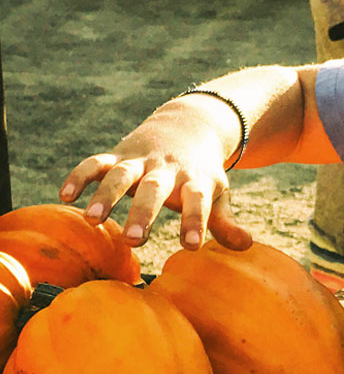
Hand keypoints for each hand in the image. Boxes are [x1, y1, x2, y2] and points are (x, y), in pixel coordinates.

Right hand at [59, 103, 250, 250]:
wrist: (188, 126)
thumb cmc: (202, 174)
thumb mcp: (217, 194)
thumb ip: (226, 222)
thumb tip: (247, 246)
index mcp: (195, 181)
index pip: (198, 202)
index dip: (195, 221)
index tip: (191, 246)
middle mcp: (166, 170)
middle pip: (154, 190)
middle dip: (144, 213)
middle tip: (135, 240)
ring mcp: (139, 161)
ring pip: (121, 175)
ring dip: (106, 195)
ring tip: (92, 220)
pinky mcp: (117, 155)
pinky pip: (95, 163)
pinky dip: (79, 176)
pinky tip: (65, 196)